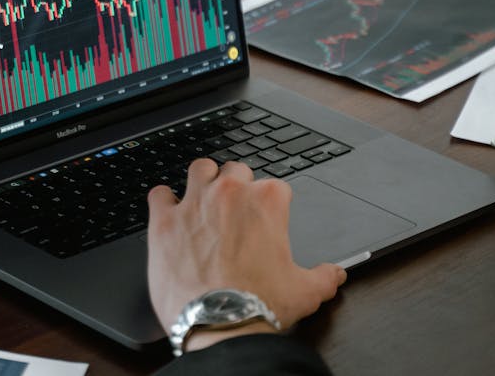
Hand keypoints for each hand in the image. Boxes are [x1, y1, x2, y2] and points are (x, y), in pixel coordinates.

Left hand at [146, 158, 346, 352]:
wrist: (221, 325)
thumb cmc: (260, 306)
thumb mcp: (305, 291)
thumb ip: (325, 276)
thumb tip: (335, 273)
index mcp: (267, 201)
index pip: (274, 185)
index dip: (270, 202)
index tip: (265, 218)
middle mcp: (230, 193)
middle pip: (235, 170)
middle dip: (236, 186)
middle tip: (235, 210)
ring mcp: (195, 203)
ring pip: (199, 169)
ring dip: (202, 180)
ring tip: (203, 199)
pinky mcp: (165, 220)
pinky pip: (159, 193)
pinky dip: (164, 200)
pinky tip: (169, 212)